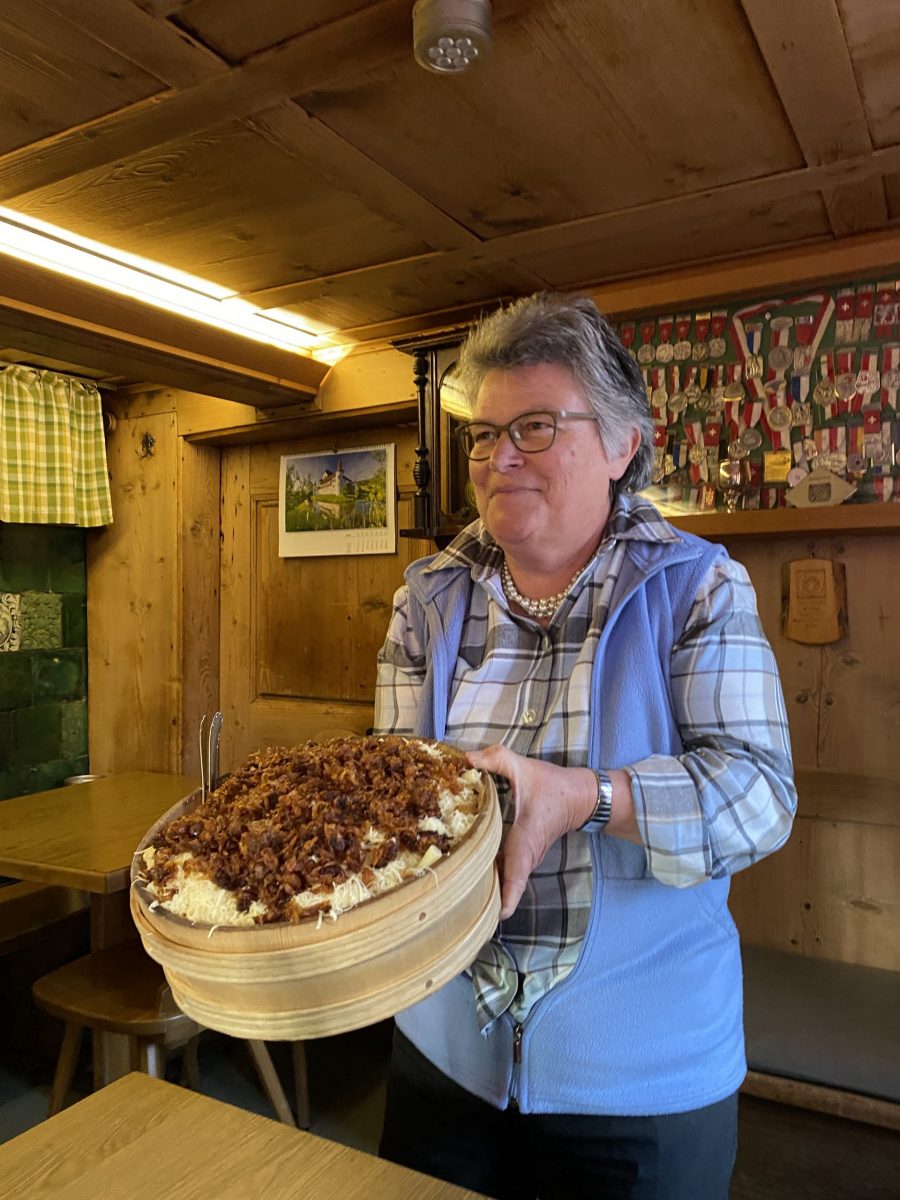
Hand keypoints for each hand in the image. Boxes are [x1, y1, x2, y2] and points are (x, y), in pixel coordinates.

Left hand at [466, 744, 596, 919]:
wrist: (580, 796)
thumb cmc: (553, 786)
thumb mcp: (523, 768)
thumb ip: (496, 759)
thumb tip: (466, 758)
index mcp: (524, 842)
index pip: (514, 879)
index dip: (504, 899)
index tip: (490, 915)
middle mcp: (525, 857)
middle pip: (504, 888)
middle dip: (483, 898)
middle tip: (454, 905)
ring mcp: (525, 858)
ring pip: (504, 881)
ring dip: (486, 887)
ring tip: (454, 892)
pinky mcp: (524, 854)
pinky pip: (506, 870)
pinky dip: (490, 874)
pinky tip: (467, 869)